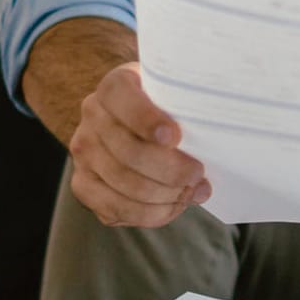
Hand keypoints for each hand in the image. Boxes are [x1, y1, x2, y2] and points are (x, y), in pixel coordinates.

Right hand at [66, 62, 211, 226]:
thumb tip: (216, 141)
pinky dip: (150, 214)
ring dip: (165, 195)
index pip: (123, 99)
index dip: (147, 120)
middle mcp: (92, 115)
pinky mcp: (83, 184)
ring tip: (191, 192)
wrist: (139, 123)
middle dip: (170, 170)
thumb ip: (189, 108)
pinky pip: (114, 208)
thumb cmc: (170, 109)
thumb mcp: (178, 96)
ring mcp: (84, 151)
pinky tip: (173, 206)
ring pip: (125, 184)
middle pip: (129, 152)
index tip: (175, 137)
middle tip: (198, 174)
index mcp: (115, 86)